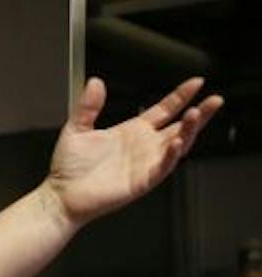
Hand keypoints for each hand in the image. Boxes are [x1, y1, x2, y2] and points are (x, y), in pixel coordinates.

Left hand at [45, 75, 221, 227]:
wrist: (61, 195)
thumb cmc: (69, 167)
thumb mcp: (77, 128)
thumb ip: (88, 106)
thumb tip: (94, 82)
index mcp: (132, 131)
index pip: (164, 110)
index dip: (180, 96)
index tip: (196, 83)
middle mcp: (144, 146)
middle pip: (180, 126)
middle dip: (199, 113)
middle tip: (214, 100)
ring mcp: (146, 163)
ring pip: (178, 144)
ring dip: (190, 130)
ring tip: (197, 114)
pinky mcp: (142, 181)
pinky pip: (163, 167)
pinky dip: (171, 155)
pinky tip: (176, 143)